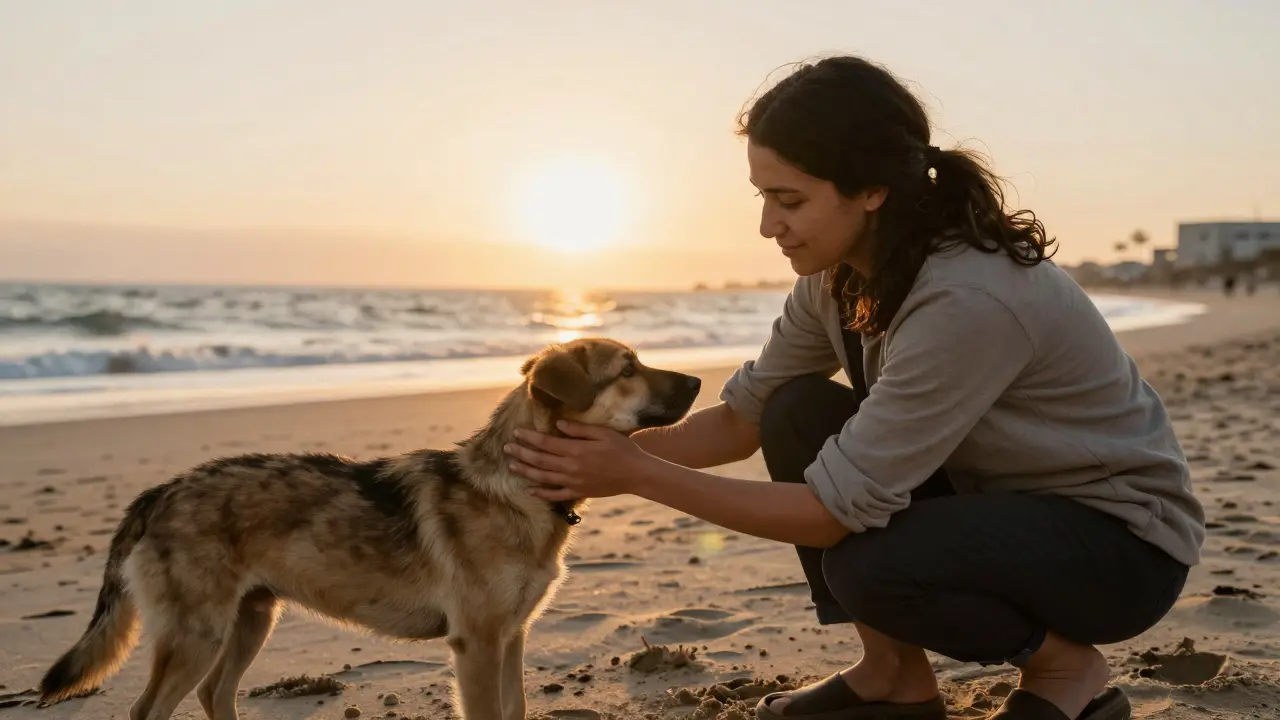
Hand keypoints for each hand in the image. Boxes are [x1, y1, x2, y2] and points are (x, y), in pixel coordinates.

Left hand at [503, 420, 655, 501]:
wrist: (637, 474)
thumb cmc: (623, 449)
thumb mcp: (603, 433)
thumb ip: (580, 430)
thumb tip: (559, 425)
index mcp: (576, 450)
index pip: (546, 443)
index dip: (529, 438)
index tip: (516, 432)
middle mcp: (571, 467)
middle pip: (540, 460)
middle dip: (522, 453)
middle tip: (506, 448)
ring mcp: (574, 482)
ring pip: (543, 477)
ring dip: (526, 471)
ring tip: (512, 466)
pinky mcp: (579, 492)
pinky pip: (556, 495)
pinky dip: (542, 493)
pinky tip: (531, 490)